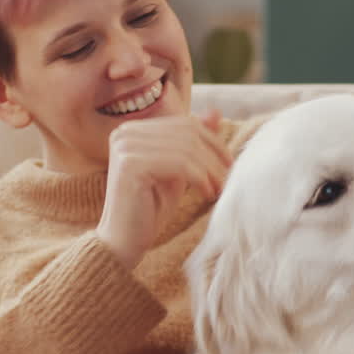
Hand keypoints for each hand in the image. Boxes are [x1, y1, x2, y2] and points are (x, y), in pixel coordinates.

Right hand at [97, 110, 231, 269]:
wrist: (123, 241)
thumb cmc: (150, 208)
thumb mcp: (178, 170)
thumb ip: (193, 142)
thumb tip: (216, 111)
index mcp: (132, 129)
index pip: (184, 123)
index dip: (213, 141)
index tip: (229, 164)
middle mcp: (125, 132)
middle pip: (187, 133)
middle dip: (214, 156)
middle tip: (228, 178)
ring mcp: (125, 146)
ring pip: (186, 148)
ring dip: (210, 170)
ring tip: (220, 189)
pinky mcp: (130, 164)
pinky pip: (179, 164)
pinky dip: (200, 178)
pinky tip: (207, 193)